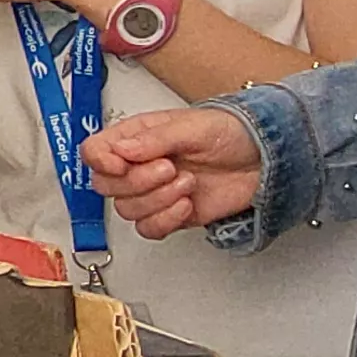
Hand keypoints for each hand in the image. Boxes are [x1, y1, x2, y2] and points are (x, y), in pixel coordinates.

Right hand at [81, 108, 266, 241]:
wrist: (262, 161)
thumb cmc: (230, 133)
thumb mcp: (192, 127)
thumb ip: (155, 139)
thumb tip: (122, 149)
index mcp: (136, 137)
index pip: (94, 151)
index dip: (101, 161)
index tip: (122, 164)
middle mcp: (138, 165)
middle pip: (105, 185)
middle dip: (137, 182)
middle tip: (169, 168)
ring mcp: (152, 192)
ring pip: (126, 210)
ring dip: (158, 200)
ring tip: (187, 182)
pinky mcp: (169, 215)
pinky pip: (148, 229)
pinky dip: (166, 220)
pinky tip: (186, 205)